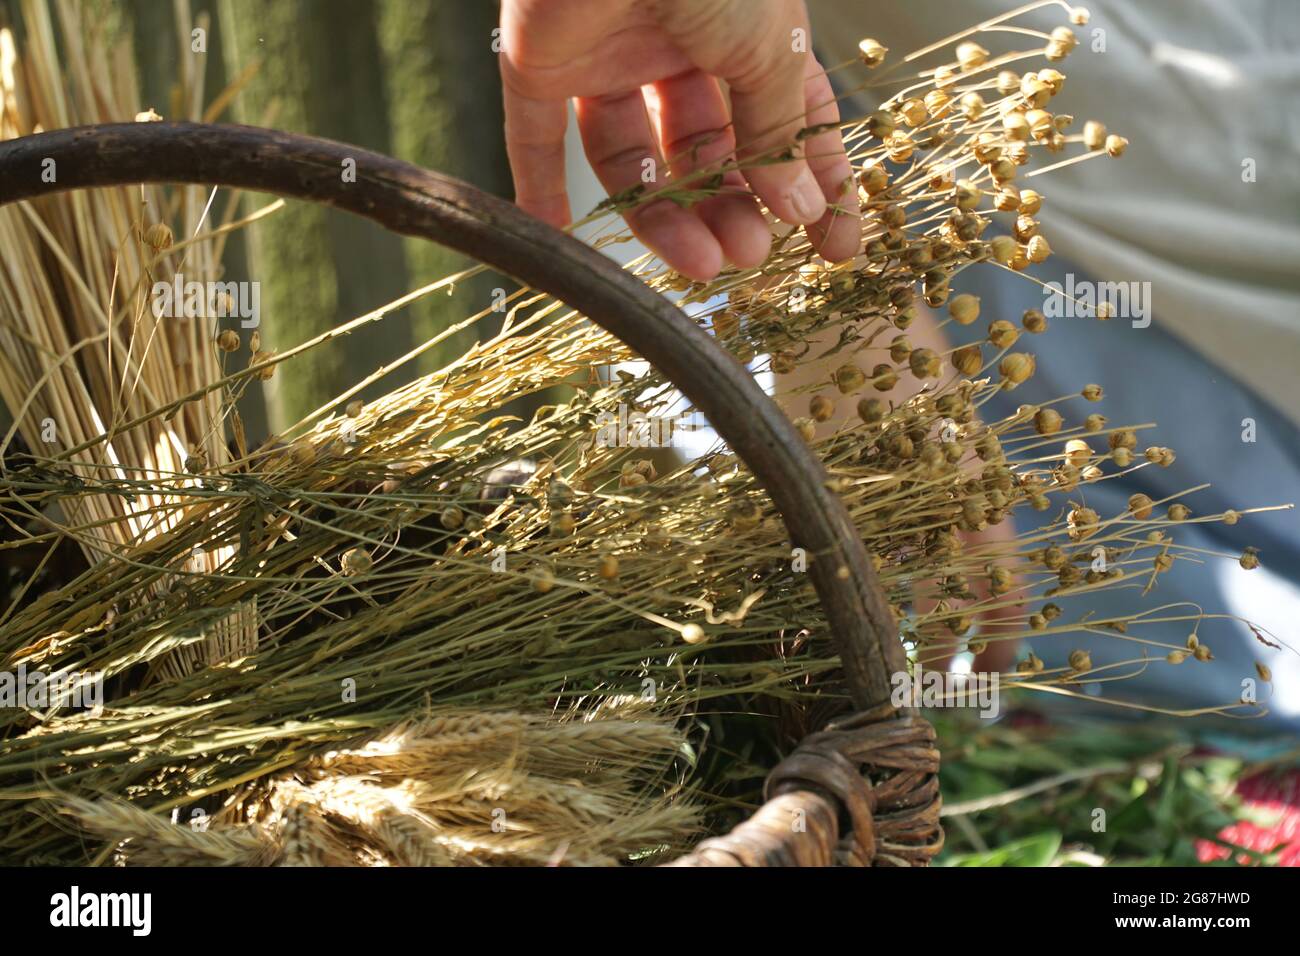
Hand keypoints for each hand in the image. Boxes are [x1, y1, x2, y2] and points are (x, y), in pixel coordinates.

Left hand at [498, 0, 860, 280]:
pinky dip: (542, 188)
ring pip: (633, 158)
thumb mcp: (768, 48)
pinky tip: (563, 237)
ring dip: (666, 217)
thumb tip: (801, 204)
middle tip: (750, 254)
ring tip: (702, 261)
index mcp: (745, 32)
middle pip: (705, 151)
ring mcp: (608, 55)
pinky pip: (535, 137)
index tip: (834, 246)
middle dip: (733, 206)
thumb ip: (777, 130)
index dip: (813, 183)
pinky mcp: (540, 64)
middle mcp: (678, 46)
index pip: (785, 121)